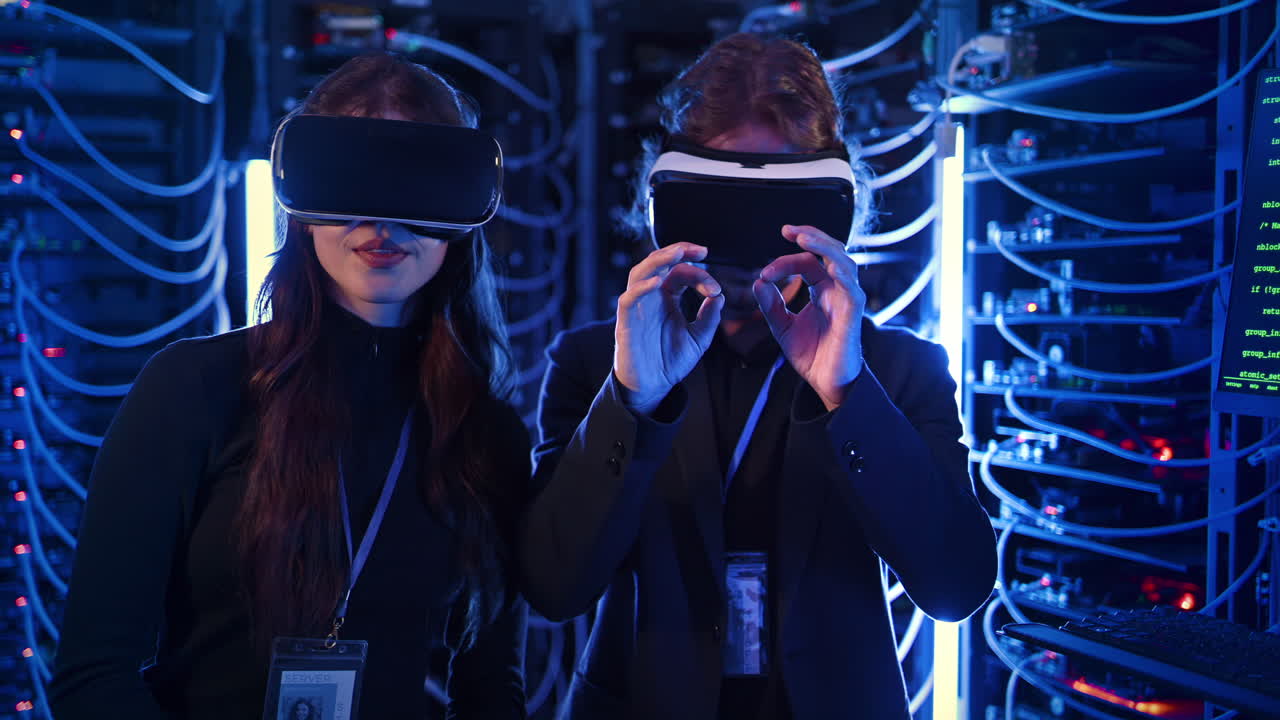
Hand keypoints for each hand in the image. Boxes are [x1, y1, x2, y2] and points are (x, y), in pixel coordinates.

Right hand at [614, 243, 724, 414]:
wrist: (653, 387)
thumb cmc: (671, 361)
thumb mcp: (699, 339)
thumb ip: (709, 318)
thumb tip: (720, 296)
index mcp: (667, 297)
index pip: (680, 273)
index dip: (699, 275)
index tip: (715, 290)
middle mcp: (650, 297)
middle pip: (658, 263)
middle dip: (677, 251)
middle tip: (700, 250)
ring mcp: (637, 308)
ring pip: (640, 273)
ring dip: (658, 261)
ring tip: (677, 254)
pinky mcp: (625, 323)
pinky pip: (628, 299)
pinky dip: (641, 288)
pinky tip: (658, 282)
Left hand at [752, 225, 865, 410]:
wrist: (827, 383)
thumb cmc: (812, 355)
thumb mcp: (782, 327)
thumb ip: (771, 305)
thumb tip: (758, 282)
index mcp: (821, 289)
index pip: (807, 262)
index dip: (784, 262)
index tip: (764, 273)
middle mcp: (836, 290)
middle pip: (829, 252)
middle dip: (811, 236)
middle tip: (789, 229)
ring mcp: (847, 300)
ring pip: (843, 262)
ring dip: (824, 247)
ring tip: (805, 238)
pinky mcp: (853, 315)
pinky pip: (852, 289)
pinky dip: (842, 274)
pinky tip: (828, 266)